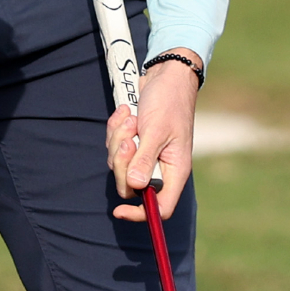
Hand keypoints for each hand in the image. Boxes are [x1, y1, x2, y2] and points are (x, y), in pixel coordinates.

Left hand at [109, 50, 201, 222]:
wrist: (165, 75)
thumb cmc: (169, 102)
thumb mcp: (156, 130)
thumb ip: (145, 159)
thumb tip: (136, 187)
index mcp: (175, 170)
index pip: (160, 207)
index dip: (140, 214)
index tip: (119, 211)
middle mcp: (160, 167)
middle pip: (131, 186)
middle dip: (122, 162)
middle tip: (128, 139)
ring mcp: (146, 155)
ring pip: (119, 166)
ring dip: (118, 140)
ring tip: (131, 118)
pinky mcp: (134, 143)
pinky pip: (114, 148)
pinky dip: (115, 130)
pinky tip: (126, 112)